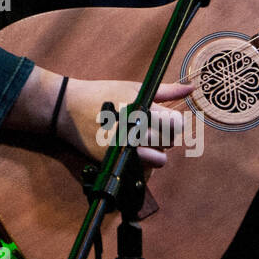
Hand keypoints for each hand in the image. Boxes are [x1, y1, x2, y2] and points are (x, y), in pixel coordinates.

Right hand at [58, 79, 193, 167]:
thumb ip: (165, 91)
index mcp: (144, 109)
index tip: (162, 120)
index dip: (173, 123)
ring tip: (138, 140)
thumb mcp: (133, 87)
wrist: (67, 108)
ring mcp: (125, 147)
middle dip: (161, 136)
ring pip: (158, 159)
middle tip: (146, 128)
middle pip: (169, 142)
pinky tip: (130, 151)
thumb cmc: (103, 94)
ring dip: (153, 152)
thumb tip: (191, 88)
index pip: (177, 125)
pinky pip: (141, 171)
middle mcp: (136, 129)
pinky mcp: (114, 160)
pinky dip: (140, 164)